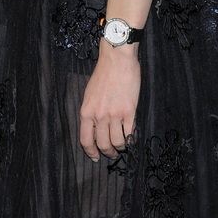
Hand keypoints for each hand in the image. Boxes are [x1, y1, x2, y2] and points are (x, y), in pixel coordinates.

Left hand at [79, 45, 140, 160]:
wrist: (117, 59)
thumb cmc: (103, 74)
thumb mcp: (89, 95)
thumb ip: (91, 112)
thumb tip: (95, 128)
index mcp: (86, 112)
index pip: (85, 140)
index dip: (91, 152)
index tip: (96, 157)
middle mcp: (99, 116)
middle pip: (103, 144)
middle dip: (108, 153)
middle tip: (112, 153)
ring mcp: (115, 114)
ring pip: (118, 142)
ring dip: (121, 147)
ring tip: (123, 145)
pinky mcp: (129, 111)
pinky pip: (130, 133)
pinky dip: (131, 138)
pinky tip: (132, 137)